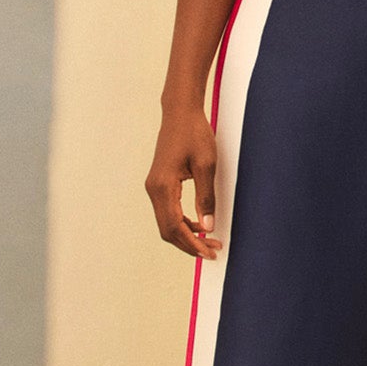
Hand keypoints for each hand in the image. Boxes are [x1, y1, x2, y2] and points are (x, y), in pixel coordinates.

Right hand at [145, 107, 221, 258]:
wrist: (180, 113)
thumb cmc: (194, 134)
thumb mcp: (206, 165)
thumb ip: (206, 197)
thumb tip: (208, 226)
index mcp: (163, 186)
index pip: (174, 227)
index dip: (192, 244)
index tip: (210, 252)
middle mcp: (153, 189)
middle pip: (167, 230)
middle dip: (190, 244)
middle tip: (212, 251)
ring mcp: (154, 187)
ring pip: (166, 223)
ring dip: (186, 235)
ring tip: (209, 240)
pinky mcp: (159, 184)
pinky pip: (167, 212)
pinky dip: (182, 223)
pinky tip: (199, 225)